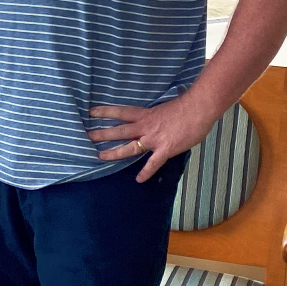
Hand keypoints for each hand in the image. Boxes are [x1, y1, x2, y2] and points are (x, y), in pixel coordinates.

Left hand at [87, 95, 215, 181]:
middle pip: (119, 131)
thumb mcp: (165, 108)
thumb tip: (156, 121)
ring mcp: (154, 139)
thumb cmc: (187, 105)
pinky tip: (139, 180)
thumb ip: (157, 116)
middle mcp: (146, 126)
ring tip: (100, 157)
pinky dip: (146, 172)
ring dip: (114, 153)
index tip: (90, 112)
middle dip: (102, 134)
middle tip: (87, 136)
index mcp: (146, 114)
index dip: (105, 112)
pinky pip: (153, 163)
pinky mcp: (165, 149)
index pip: (121, 112)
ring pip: (129, 147)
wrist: (200, 108)